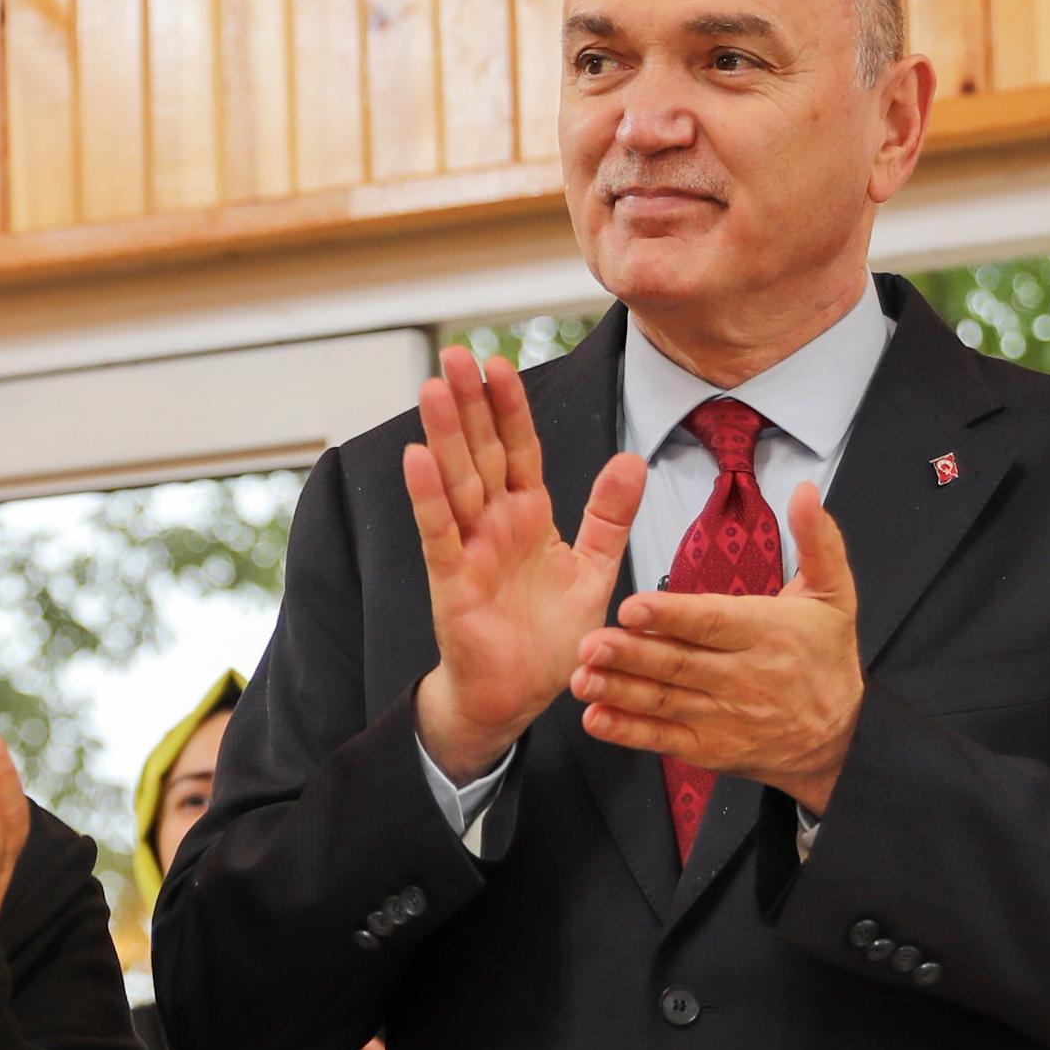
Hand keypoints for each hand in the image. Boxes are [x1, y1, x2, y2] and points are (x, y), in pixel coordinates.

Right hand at [406, 349, 643, 780]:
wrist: (516, 696)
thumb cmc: (549, 638)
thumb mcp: (593, 570)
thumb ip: (608, 516)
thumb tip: (632, 460)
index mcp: (529, 516)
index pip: (519, 449)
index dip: (509, 408)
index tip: (500, 362)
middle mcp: (495, 524)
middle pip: (480, 452)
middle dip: (469, 403)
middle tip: (454, 353)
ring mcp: (470, 549)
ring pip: (456, 481)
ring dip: (445, 435)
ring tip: (434, 387)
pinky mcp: (452, 581)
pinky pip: (439, 533)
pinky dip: (428, 496)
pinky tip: (417, 457)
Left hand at [568, 487, 864, 811]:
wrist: (839, 736)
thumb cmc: (828, 655)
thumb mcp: (835, 595)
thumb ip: (818, 541)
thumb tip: (805, 491)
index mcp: (766, 633)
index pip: (712, 622)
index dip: (671, 616)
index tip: (631, 607)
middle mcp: (742, 677)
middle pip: (679, 663)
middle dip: (631, 654)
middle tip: (588, 642)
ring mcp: (723, 717)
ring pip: (664, 701)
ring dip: (620, 691)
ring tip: (580, 678)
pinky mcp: (709, 748)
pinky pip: (663, 739)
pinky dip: (629, 732)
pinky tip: (596, 718)